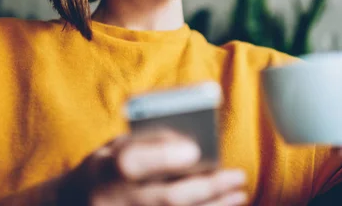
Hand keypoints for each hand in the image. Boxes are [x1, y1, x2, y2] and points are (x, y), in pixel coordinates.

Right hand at [61, 129, 247, 205]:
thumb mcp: (112, 147)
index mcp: (102, 170)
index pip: (131, 164)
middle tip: (237, 176)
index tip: (195, 149)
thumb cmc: (102, 171)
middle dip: (208, 188)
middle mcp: (112, 201)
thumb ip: (145, 142)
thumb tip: (190, 143)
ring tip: (239, 195)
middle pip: (166, 199)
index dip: (163, 157)